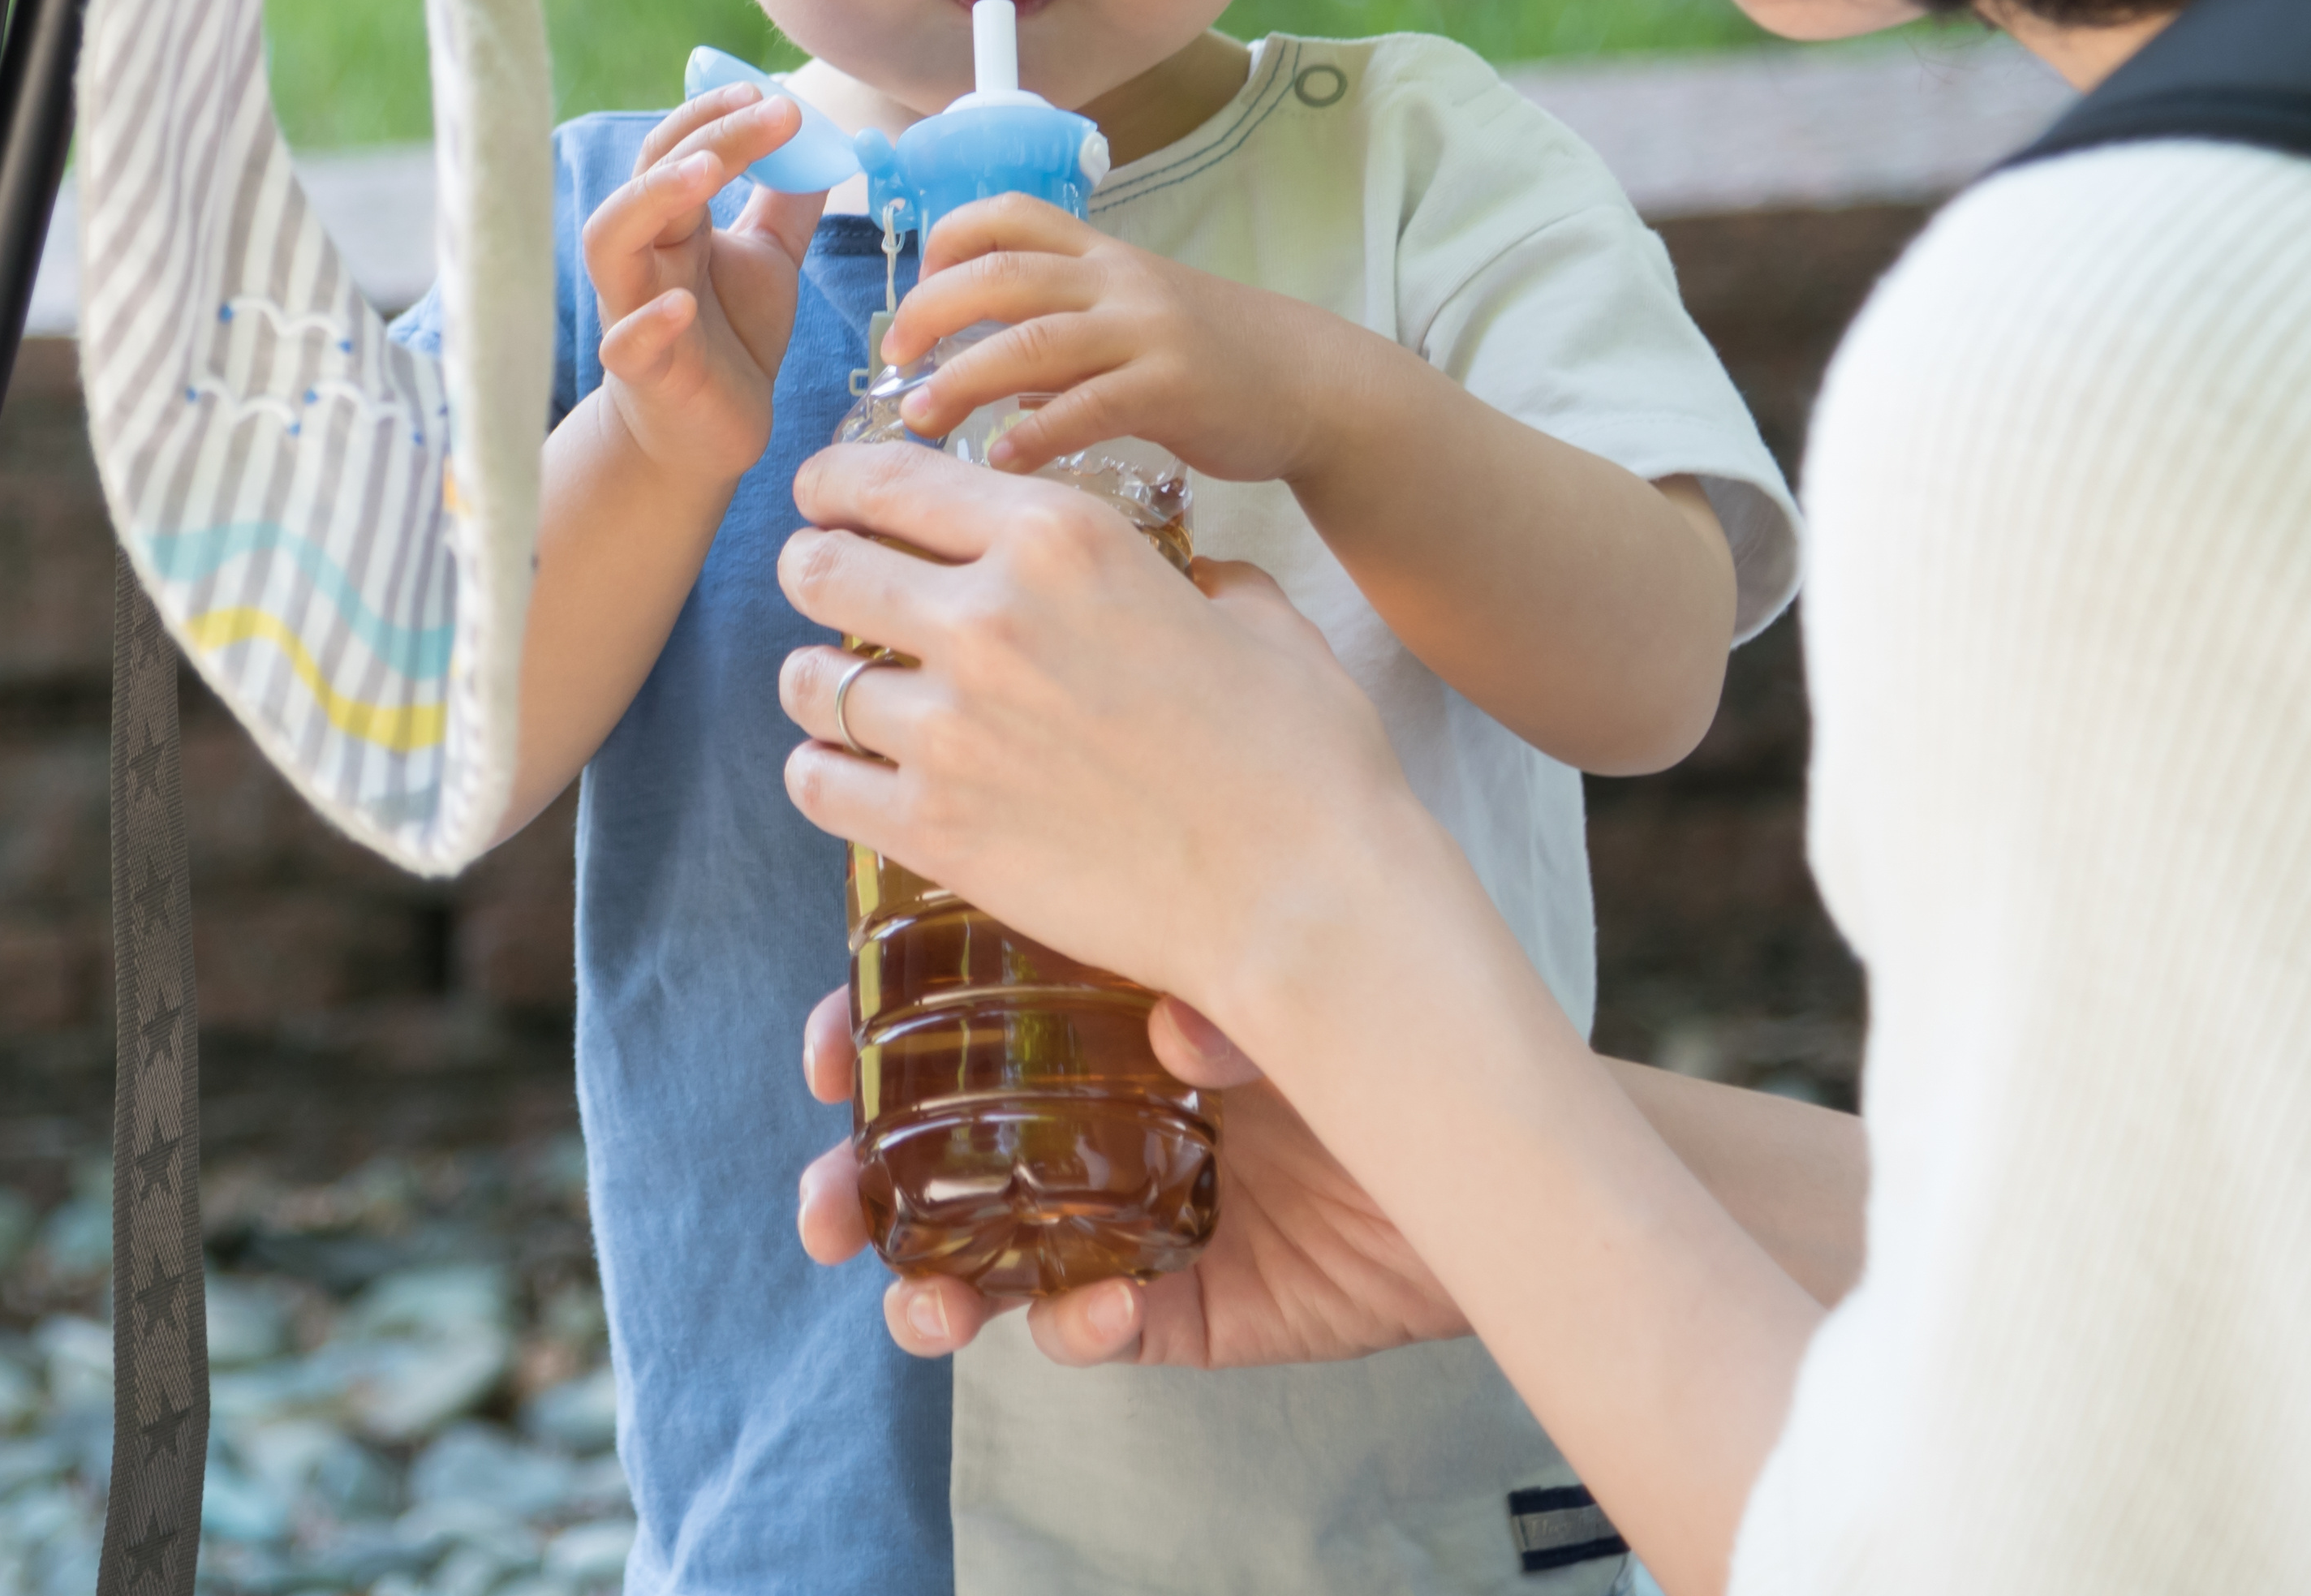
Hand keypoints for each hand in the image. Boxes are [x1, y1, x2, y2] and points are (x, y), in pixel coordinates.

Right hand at [583, 86, 830, 486]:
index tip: (772, 94)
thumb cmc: (728, 337)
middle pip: (651, 177)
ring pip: (610, 241)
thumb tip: (824, 142)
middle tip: (772, 113)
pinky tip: (681, 306)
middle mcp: (644, 256)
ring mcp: (633, 310)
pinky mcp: (642, 374)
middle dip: (707, 137)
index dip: (716, 115)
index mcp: (673, 224)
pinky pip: (625, 343)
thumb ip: (785, 204)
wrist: (702, 432)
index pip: (677, 149)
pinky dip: (648, 322)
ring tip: (705, 171)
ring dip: (652, 199)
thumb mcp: (768, 261)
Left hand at [772, 435, 1447, 1041]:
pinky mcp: (934, 829)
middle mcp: (986, 616)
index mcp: (1059, 538)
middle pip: (820, 567)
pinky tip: (854, 776)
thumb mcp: (1257, 619)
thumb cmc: (1304, 759)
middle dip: (815, 572)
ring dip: (818, 683)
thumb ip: (1199, 576)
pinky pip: (815, 782)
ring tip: (846, 696)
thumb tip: (1193, 575)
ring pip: (805, 680)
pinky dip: (823, 774)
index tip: (824, 497)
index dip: (835, 483)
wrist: (1308, 900)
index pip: (885, 478)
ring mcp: (949, 727)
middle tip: (829, 593)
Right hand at [794, 990, 1469, 1367]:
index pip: (944, 1023)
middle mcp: (1086, 1124)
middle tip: (824, 1216)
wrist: (1488, 1145)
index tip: (822, 1053)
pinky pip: (1100, 1327)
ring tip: (921, 1309)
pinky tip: (1097, 1308)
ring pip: (989, 1265)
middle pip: (935, 1161)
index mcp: (1083, 1022)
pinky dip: (1080, 1325)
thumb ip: (1225, 990)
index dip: (865, 1041)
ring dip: (932, 1292)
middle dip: (857, 1193)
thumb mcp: (1285, 983)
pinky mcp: (1181, 1303)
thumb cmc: (1375, 1030)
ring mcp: (1123, 1219)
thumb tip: (1176, 1027)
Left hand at [878, 193, 1395, 487]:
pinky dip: (1035, 432)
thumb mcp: (1134, 324)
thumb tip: (989, 379)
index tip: (917, 293)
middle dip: (930, 312)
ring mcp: (1147, 332)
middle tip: (892, 362)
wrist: (1315, 384)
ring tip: (919, 418)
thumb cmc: (1215, 358)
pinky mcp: (1174, 389)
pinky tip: (1002, 459)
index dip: (947, 242)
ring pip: (1032, 339)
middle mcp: (1119, 281)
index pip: (1008, 213)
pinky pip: (1088, 406)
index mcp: (1103, 254)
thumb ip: (1062, 338)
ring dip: (962, 379)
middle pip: (1001, 273)